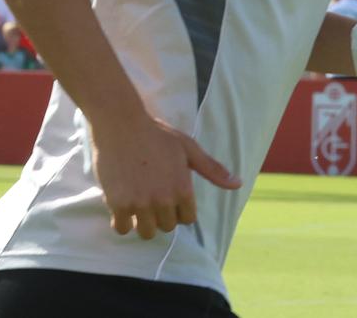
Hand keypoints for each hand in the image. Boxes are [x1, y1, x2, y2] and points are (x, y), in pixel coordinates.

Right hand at [91, 112, 239, 239]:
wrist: (121, 123)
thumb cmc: (157, 134)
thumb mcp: (188, 148)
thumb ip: (212, 169)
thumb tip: (238, 184)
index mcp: (183, 189)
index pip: (187, 220)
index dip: (179, 209)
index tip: (169, 195)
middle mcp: (163, 200)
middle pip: (167, 227)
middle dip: (162, 215)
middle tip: (152, 195)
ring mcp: (140, 203)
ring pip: (146, 233)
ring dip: (143, 222)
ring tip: (138, 203)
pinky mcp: (118, 204)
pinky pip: (122, 229)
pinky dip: (122, 221)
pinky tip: (123, 205)